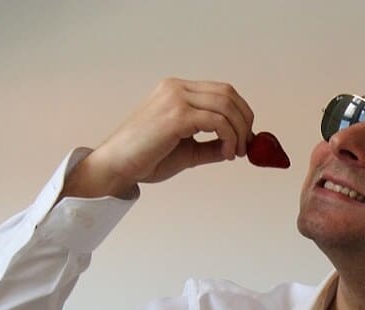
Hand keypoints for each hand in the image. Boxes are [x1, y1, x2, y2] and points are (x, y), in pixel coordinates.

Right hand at [63, 78, 254, 197]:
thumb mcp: (188, 150)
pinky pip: (217, 121)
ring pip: (226, 106)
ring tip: (234, 152)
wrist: (117, 166)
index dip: (241, 113)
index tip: (246, 137)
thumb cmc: (146, 158)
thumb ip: (211, 144)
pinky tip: (225, 153)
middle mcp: (176, 88)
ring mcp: (176, 98)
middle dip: (245, 121)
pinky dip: (228, 137)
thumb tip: (236, 146)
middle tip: (246, 146)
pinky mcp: (177, 115)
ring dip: (239, 131)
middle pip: (228, 94)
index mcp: (176, 90)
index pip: (222, 91)